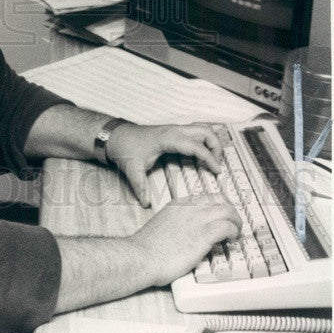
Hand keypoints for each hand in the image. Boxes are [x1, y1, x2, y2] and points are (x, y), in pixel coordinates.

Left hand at [105, 122, 223, 207]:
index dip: (209, 158)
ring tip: (212, 161)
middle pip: (206, 131)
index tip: (217, 172)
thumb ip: (140, 188)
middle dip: (216, 147)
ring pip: (202, 128)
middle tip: (216, 166)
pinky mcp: (174, 130)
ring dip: (212, 142)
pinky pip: (195, 131)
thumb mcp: (132, 170)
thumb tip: (147, 204)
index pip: (196, 146)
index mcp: (168, 138)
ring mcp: (175, 128)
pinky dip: (204, 141)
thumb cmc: (125, 149)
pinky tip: (200, 156)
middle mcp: (174, 130)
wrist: (116, 135)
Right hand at [131, 197, 240, 286]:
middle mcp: (190, 208)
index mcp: (180, 204)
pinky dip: (233, 231)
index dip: (219, 206)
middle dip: (231, 211)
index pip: (207, 197)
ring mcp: (197, 220)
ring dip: (236, 222)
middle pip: (220, 200)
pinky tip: (231, 239)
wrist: (142, 256)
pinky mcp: (203, 235)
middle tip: (233, 224)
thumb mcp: (164, 224)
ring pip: (227, 211)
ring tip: (235, 233)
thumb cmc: (149, 248)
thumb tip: (188, 230)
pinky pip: (227, 226)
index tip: (223, 216)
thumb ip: (178, 222)